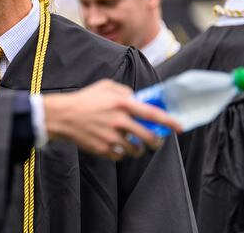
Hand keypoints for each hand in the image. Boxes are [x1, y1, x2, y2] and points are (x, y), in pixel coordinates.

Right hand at [42, 80, 181, 160]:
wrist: (63, 116)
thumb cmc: (84, 99)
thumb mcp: (105, 86)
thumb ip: (124, 91)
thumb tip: (138, 98)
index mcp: (123, 104)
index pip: (153, 114)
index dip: (170, 122)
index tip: (180, 128)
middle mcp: (120, 121)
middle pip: (149, 138)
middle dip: (156, 142)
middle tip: (155, 142)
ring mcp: (112, 137)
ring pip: (136, 150)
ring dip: (137, 150)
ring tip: (132, 145)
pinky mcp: (103, 149)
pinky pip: (120, 156)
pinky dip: (120, 154)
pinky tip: (115, 146)